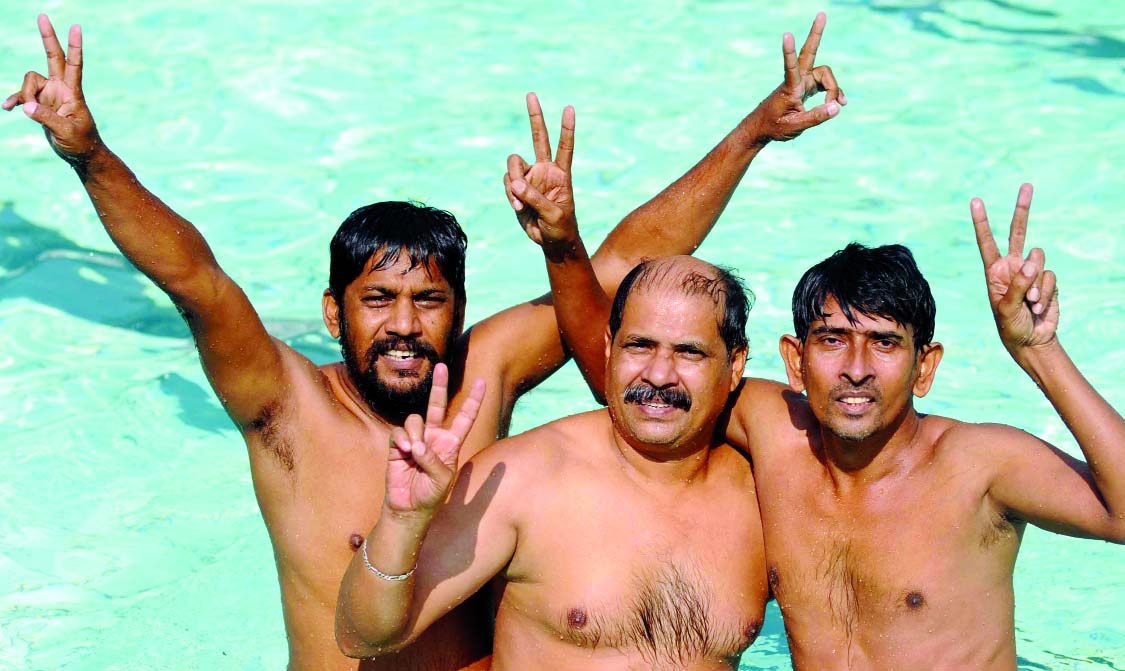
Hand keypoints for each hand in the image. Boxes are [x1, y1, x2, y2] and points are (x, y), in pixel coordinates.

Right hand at [3, 15, 100, 165]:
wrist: (80, 154)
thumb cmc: (81, 143)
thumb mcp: (65, 132)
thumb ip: (45, 118)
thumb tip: (25, 107)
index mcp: (73, 93)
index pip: (74, 64)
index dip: (75, 46)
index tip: (76, 27)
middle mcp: (61, 88)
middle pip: (53, 57)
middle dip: (48, 37)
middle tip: (43, 16)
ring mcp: (49, 94)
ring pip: (28, 81)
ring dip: (24, 95)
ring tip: (29, 114)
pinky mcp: (40, 103)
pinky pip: (22, 96)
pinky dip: (15, 100)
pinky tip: (7, 108)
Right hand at [384, 364, 485, 515]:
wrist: (408, 507)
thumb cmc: (431, 495)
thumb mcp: (442, 479)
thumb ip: (433, 460)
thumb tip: (418, 444)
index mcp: (451, 443)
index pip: (465, 417)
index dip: (473, 400)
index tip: (483, 382)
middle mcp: (434, 436)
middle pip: (437, 405)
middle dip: (440, 385)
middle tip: (442, 366)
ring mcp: (416, 439)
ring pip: (416, 419)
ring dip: (416, 433)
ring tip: (415, 452)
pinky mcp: (398, 445)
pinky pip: (400, 431)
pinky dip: (403, 439)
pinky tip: (406, 451)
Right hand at [503, 93, 577, 248]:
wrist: (550, 240)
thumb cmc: (560, 227)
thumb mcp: (553, 214)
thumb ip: (535, 198)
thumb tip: (516, 183)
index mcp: (562, 173)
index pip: (565, 146)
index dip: (567, 128)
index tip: (569, 108)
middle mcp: (545, 170)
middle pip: (539, 137)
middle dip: (535, 116)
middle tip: (531, 94)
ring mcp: (530, 177)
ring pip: (514, 165)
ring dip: (514, 183)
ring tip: (521, 204)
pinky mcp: (517, 187)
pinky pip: (508, 182)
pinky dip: (510, 194)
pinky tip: (518, 208)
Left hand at [748, 12, 844, 142]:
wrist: (763, 128)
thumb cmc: (774, 127)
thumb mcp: (795, 127)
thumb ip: (816, 117)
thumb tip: (837, 107)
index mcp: (790, 88)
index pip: (790, 67)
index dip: (789, 52)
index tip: (786, 35)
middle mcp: (797, 80)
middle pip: (810, 53)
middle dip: (816, 34)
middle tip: (821, 14)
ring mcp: (802, 82)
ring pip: (824, 74)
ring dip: (834, 87)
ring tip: (840, 103)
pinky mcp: (806, 87)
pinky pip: (824, 84)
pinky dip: (833, 92)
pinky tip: (840, 103)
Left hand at [971, 183, 1059, 353]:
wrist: (1031, 340)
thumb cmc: (1010, 325)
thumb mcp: (1006, 307)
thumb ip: (1018, 284)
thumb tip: (1033, 263)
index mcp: (994, 270)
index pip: (986, 241)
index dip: (982, 222)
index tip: (975, 201)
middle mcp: (1012, 266)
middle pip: (1018, 232)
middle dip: (1022, 208)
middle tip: (1026, 185)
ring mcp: (1031, 272)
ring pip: (1039, 258)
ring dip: (1035, 284)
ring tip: (1029, 303)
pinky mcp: (1047, 280)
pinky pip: (1049, 277)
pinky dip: (1045, 293)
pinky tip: (1039, 306)